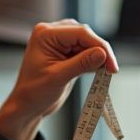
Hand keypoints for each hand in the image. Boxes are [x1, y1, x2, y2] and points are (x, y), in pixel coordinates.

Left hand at [0, 20, 119, 139]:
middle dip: (100, 51)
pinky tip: (99, 71)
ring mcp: (59, 43)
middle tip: (111, 70)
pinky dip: (93, 61)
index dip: (100, 46)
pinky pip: (85, 51)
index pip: (80, 33)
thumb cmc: (34, 92)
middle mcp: (52, 34)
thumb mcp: (58, 77)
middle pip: (86, 36)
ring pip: (87, 43)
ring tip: (106, 72)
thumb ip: (81, 63)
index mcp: (46, 34)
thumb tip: (103, 53)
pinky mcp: (65, 53)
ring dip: (98, 56)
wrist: (27, 106)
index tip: (112, 65)